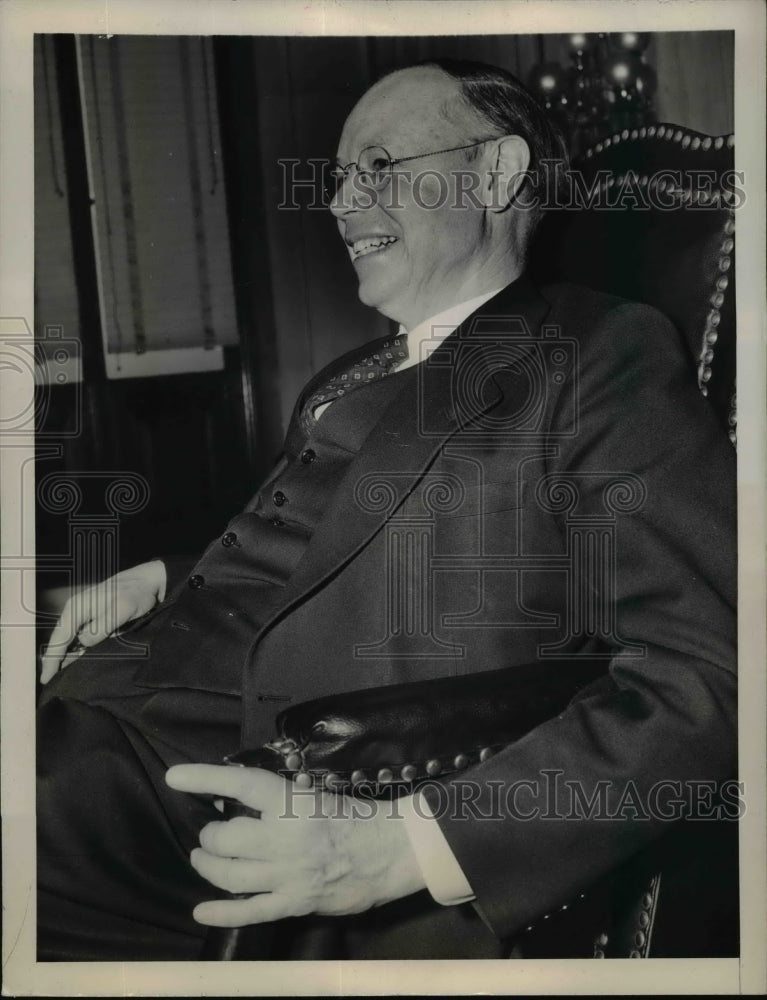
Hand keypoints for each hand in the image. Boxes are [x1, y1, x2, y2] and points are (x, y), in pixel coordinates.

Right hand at [40, 559, 166, 682]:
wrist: (145, 582)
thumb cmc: (134, 593)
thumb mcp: (121, 609)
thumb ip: (101, 626)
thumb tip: (83, 642)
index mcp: (77, 608)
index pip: (59, 637)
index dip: (52, 658)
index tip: (46, 678)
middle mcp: (75, 611)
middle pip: (59, 640)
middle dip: (53, 660)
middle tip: (50, 682)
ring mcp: (82, 615)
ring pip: (68, 640)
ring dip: (64, 656)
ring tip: (59, 677)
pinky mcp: (91, 619)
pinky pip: (78, 637)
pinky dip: (74, 650)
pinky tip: (75, 661)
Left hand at [165, 764, 425, 927]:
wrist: (390, 850)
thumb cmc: (355, 814)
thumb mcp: (315, 793)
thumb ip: (281, 799)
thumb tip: (241, 799)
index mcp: (292, 802)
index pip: (239, 784)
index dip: (204, 779)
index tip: (174, 777)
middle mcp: (284, 838)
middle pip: (226, 837)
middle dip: (211, 835)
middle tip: (212, 832)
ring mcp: (287, 874)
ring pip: (230, 874)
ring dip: (209, 865)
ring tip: (204, 858)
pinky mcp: (294, 903)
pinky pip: (250, 912)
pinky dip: (222, 913)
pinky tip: (201, 912)